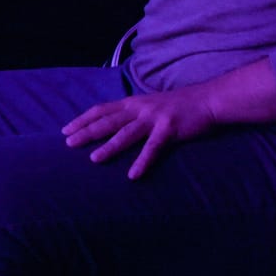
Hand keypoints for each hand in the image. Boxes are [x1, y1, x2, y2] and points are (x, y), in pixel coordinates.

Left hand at [62, 84, 220, 179]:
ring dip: (109, 146)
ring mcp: (155, 117)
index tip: (66, 129)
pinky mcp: (170, 128)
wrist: (208, 100)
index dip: (83, 119)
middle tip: (68, 143)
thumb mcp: (152, 106)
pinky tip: (133, 175)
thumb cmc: (180, 105)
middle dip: (87, 132)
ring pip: (126, 133)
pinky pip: (153, 147)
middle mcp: (141, 108)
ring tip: (94, 159)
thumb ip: (135, 114)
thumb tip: (117, 127)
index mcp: (134, 102)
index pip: (102, 109)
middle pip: (108, 120)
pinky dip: (142, 161)